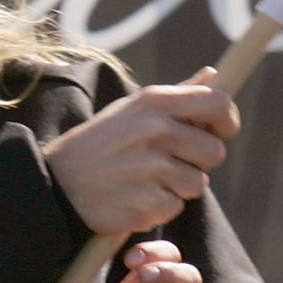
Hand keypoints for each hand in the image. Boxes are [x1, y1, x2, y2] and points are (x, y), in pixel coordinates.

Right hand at [43, 68, 239, 235]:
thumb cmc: (98, 145)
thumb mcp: (130, 111)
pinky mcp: (148, 203)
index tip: (220, 131)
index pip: (219, 104)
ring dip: (178, 187)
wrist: (55, 185)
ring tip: (145, 180)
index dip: (227, 120)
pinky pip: (176, 207)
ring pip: (198, 183)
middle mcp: (156, 131)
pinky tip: (134, 197)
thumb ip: (177, 95)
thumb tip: (215, 75)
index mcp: (154, 102)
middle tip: (168, 162)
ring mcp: (152, 168)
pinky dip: (159, 207)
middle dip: (198, 161)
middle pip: (215, 151)